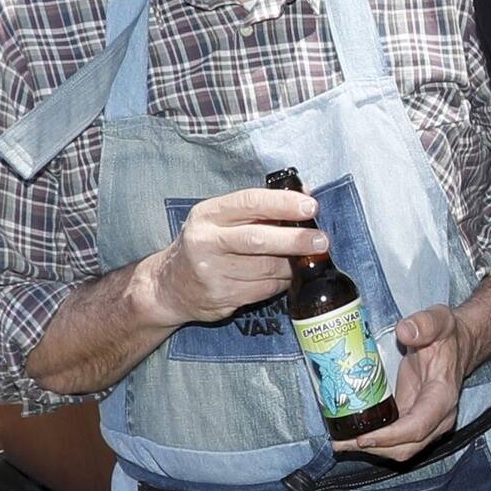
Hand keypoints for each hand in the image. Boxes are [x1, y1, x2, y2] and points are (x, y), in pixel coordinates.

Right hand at [143, 185, 324, 328]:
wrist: (169, 285)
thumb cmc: (207, 244)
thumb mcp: (222, 218)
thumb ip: (260, 206)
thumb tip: (306, 193)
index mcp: (208, 214)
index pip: (249, 202)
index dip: (283, 203)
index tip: (310, 207)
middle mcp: (206, 242)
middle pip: (257, 240)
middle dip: (294, 240)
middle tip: (321, 240)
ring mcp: (212, 273)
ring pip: (266, 268)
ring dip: (292, 264)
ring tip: (308, 258)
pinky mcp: (221, 297)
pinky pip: (264, 289)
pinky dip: (282, 282)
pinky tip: (288, 275)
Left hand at [342, 306, 474, 463]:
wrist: (457, 345)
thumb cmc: (447, 336)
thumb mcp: (439, 321)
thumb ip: (424, 324)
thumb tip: (404, 332)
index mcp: (443, 396)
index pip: (418, 426)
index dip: (391, 436)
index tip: (363, 437)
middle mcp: (439, 417)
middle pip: (407, 446)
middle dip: (374, 448)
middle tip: (343, 443)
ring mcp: (428, 423)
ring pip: (402, 448)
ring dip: (372, 449)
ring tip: (342, 443)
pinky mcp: (415, 421)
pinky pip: (397, 440)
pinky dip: (376, 442)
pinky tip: (352, 437)